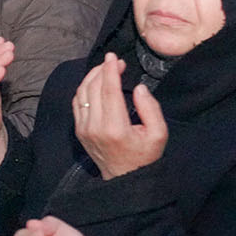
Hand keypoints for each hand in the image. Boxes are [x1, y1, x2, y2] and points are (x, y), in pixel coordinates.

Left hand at [73, 53, 167, 178]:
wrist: (124, 179)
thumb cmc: (145, 156)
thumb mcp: (158, 133)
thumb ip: (150, 108)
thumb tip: (138, 87)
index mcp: (115, 127)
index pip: (108, 90)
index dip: (110, 70)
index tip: (114, 57)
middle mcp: (94, 127)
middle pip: (93, 88)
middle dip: (102, 70)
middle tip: (115, 61)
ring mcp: (83, 129)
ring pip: (81, 93)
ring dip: (92, 77)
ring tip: (105, 68)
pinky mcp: (79, 131)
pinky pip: (76, 103)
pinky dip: (84, 88)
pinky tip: (95, 82)